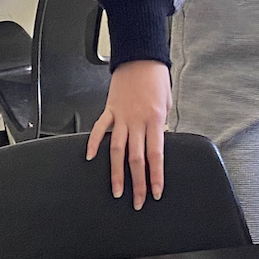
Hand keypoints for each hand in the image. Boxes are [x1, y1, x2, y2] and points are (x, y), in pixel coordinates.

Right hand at [86, 59, 170, 208]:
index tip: (156, 192)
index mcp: (155, 119)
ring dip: (117, 173)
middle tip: (137, 201)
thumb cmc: (156, 78)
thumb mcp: (167, 102)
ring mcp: (121, 116)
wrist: (140, 56)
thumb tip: (159, 141)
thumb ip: (161, 124)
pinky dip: (94, 143)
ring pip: (117, 150)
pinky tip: (91, 158)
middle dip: (137, 183)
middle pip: (136, 158)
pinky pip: (100, 129)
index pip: (155, 154)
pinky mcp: (110, 109)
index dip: (155, 176)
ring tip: (117, 190)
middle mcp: (137, 121)